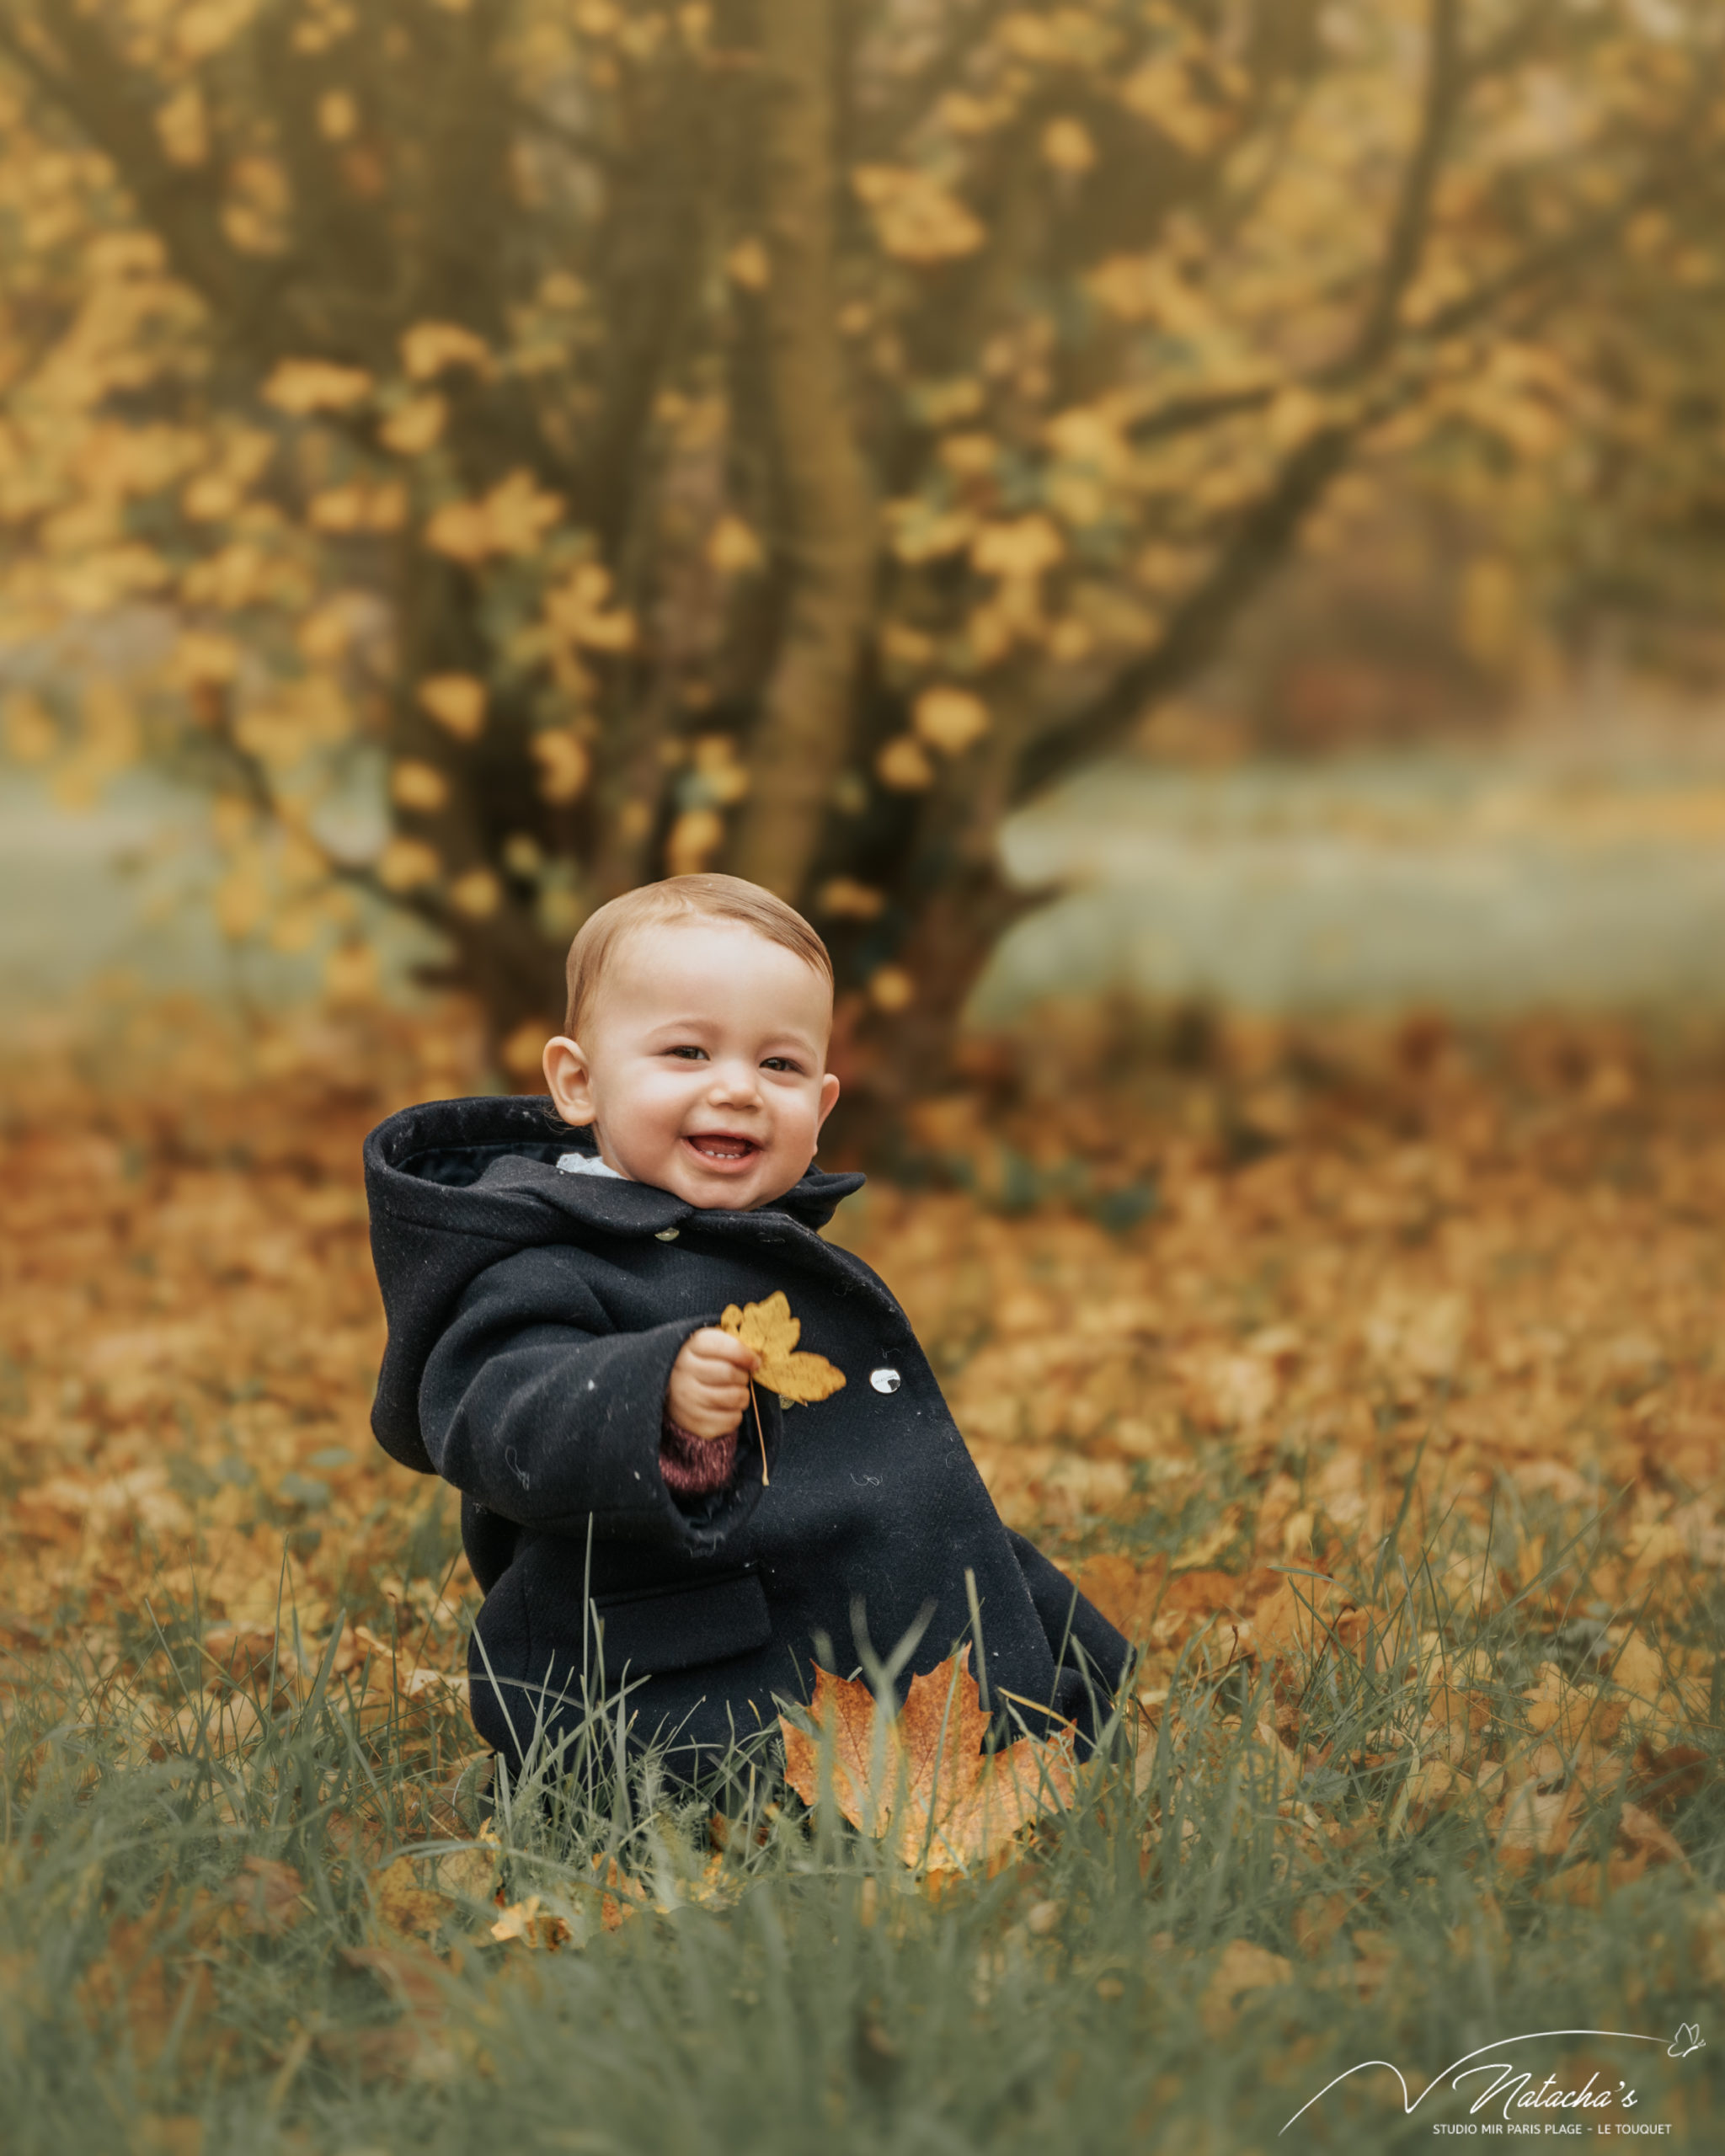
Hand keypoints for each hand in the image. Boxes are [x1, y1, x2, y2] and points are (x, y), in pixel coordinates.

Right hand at [666, 1327, 757, 1441]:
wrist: (675, 1392)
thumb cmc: (704, 1364)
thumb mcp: (713, 1346)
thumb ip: (734, 1346)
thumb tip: (758, 1358)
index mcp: (690, 1347)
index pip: (723, 1347)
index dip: (745, 1354)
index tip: (755, 1361)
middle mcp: (683, 1371)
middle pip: (730, 1373)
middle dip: (743, 1377)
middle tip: (741, 1378)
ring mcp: (686, 1399)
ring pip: (734, 1398)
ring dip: (743, 1396)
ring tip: (736, 1393)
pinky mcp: (693, 1423)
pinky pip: (731, 1420)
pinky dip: (735, 1415)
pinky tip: (726, 1409)